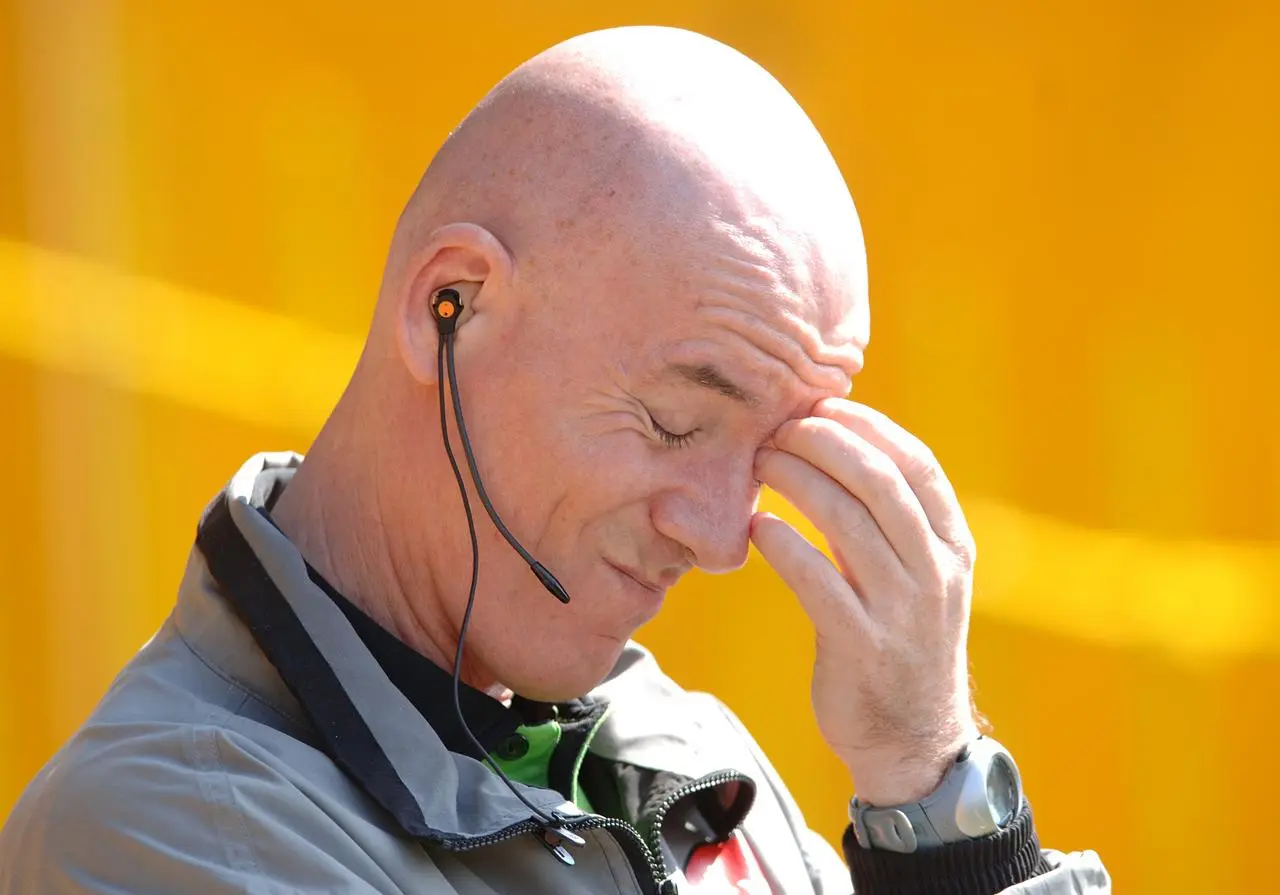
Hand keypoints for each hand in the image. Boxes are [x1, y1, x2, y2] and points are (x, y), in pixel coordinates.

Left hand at [750, 398, 979, 805]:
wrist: (911, 739)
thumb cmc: (899, 639)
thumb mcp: (916, 575)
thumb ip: (887, 520)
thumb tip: (834, 443)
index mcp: (952, 545)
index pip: (916, 464)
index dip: (866, 426)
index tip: (821, 404)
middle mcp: (937, 572)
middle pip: (881, 482)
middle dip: (824, 443)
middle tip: (778, 429)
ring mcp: (903, 611)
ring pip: (847, 523)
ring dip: (797, 481)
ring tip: (759, 464)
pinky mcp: (862, 646)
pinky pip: (817, 581)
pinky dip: (784, 545)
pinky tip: (757, 526)